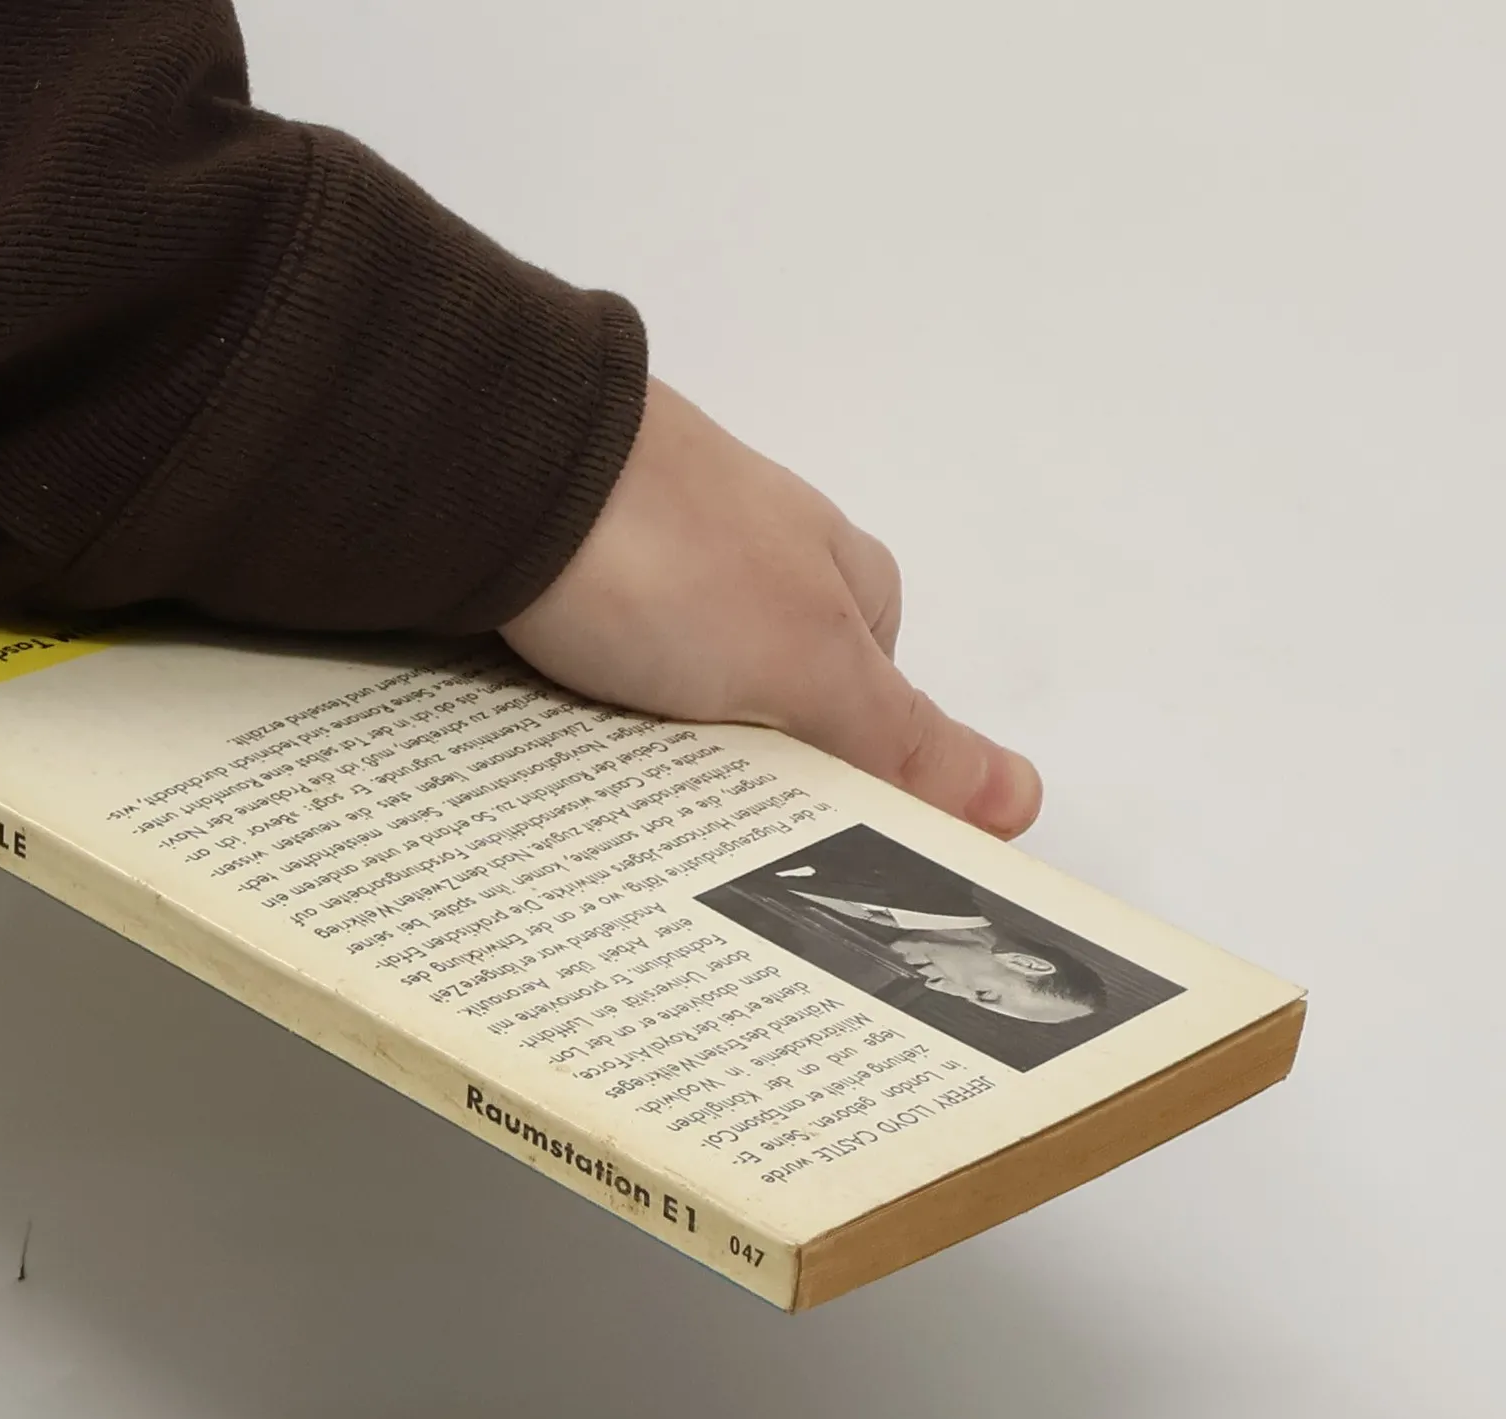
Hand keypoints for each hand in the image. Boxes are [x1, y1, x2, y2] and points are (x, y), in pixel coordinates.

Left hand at [502, 379, 1041, 837]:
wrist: (501, 466)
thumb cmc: (674, 557)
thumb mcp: (812, 668)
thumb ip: (905, 743)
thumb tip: (1024, 799)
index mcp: (845, 579)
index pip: (874, 719)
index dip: (843, 789)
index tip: (797, 846)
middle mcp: (761, 564)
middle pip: (772, 715)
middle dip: (737, 773)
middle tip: (693, 818)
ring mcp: (663, 564)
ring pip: (677, 702)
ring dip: (652, 746)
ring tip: (612, 781)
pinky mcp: (574, 577)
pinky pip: (596, 677)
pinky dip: (586, 713)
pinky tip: (558, 740)